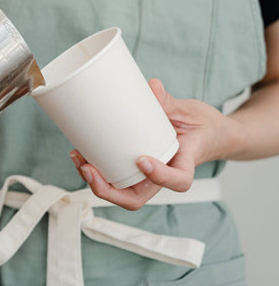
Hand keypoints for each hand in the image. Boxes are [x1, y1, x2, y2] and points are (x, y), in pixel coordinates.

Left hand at [69, 78, 243, 209]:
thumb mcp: (189, 112)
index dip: (160, 176)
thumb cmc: (202, 127)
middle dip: (109, 190)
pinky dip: (96, 169)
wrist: (208, 134)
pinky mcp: (134, 165)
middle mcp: (163, 174)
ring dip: (96, 181)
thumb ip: (169, 102)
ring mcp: (147, 173)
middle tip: (88, 169)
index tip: (142, 160)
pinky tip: (81, 153)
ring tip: (78, 158)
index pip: (178, 181)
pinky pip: (115, 174)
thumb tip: (152, 87)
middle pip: (136, 198)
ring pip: (121, 190)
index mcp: (185, 163)